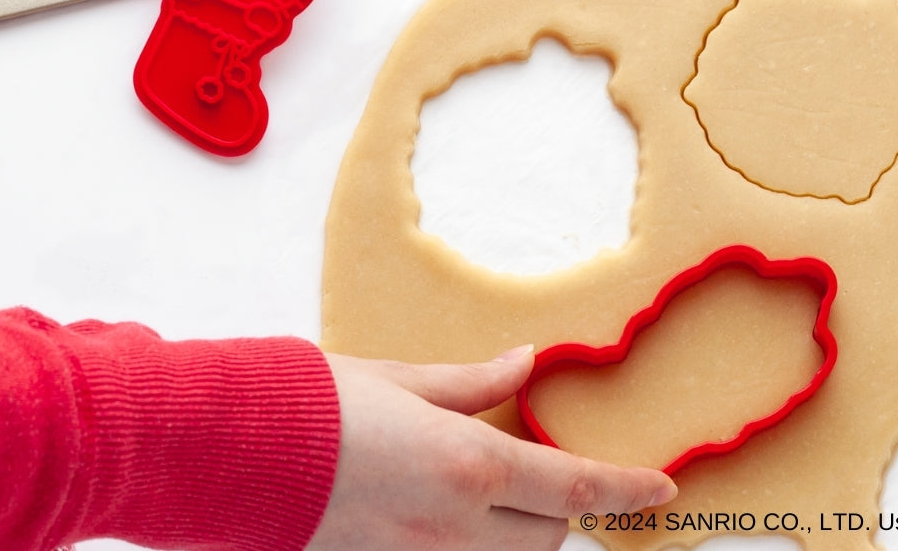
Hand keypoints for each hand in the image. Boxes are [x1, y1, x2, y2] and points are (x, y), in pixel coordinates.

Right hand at [306, 347, 675, 550]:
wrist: (237, 453)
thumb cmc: (316, 404)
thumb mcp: (402, 379)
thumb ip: (471, 383)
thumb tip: (524, 363)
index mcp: (469, 466)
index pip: (573, 488)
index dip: (625, 489)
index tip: (661, 489)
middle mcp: (455, 525)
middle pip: (547, 536)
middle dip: (560, 505)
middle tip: (542, 464)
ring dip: (519, 530)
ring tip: (497, 488)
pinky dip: (473, 543)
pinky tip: (452, 508)